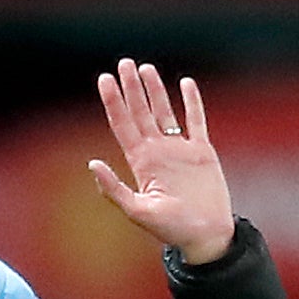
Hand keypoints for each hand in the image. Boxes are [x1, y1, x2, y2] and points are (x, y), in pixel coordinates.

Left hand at [87, 59, 235, 263]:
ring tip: (145, 68)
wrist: (205, 235)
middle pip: (141, 112)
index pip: (123, 125)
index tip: (104, 79)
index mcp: (141, 163)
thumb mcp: (137, 211)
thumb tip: (93, 164)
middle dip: (131, 88)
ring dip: (155, 90)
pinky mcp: (202, 151)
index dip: (114, 102)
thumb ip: (114, 189)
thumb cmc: (171, 229)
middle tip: (124, 63)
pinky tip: (185, 83)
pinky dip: (191, 101)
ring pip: (164, 111)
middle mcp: (157, 152)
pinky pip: (196, 120)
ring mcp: (179, 149)